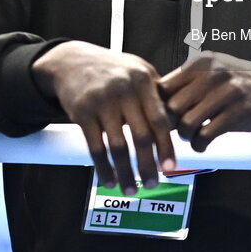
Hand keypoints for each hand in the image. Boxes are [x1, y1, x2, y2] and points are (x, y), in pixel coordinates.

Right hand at [32, 41, 174, 194]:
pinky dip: (103, 168)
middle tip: (153, 184)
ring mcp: (101, 101)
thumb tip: (179, 120)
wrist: (71, 61)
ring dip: (125, 173)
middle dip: (148, 165)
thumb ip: (158, 92)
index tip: (171, 167)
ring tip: (131, 189)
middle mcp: (124, 90)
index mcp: (143, 80)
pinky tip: (109, 181)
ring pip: (118, 146)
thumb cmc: (112, 69)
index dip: (166, 146)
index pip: (160, 119)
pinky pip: (95, 147)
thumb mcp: (138, 69)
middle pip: (141, 136)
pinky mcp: (82, 112)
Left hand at [159, 52, 250, 151]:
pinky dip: (199, 144)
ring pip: (187, 123)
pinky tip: (202, 143)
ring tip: (190, 136)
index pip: (164, 87)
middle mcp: (212, 74)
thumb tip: (151, 101)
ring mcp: (226, 93)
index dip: (159, 106)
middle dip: (170, 124)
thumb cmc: (233, 82)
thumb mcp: (210, 70)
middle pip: (172, 107)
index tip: (161, 116)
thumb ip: (184, 82)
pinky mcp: (238, 112)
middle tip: (176, 130)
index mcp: (200, 63)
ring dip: (185, 136)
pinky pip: (206, 134)